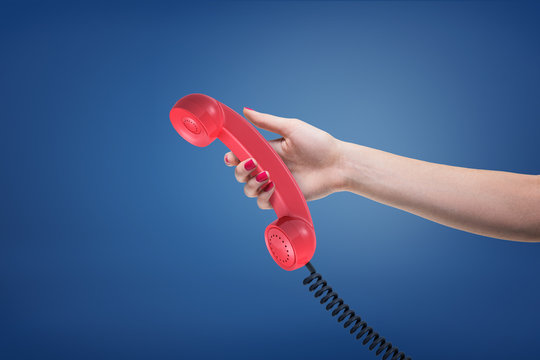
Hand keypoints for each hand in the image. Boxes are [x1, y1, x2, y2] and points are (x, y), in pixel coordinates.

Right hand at [224, 108, 344, 208]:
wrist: (338, 165)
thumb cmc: (318, 144)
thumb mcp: (291, 128)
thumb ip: (266, 122)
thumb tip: (245, 110)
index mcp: (268, 151)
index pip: (242, 156)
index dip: (232, 158)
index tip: (231, 157)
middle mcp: (269, 168)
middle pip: (241, 174)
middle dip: (240, 171)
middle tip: (253, 165)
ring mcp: (275, 184)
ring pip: (249, 190)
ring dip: (251, 184)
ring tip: (267, 176)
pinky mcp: (283, 198)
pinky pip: (263, 203)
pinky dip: (263, 197)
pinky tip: (272, 187)